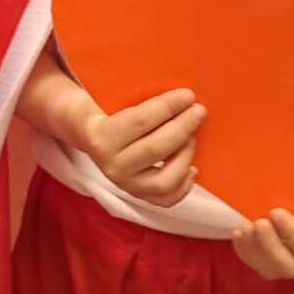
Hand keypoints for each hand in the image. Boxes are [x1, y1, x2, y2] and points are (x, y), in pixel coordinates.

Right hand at [78, 88, 205, 206]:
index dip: (168, 106)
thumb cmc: (115, 115)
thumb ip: (142, 99)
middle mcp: (113, 165)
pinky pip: (167, 200)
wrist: (95, 140)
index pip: (141, 120)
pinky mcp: (140, 197)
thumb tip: (180, 94)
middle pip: (156, 148)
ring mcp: (127, 185)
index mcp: (104, 136)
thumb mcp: (116, 103)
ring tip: (191, 139)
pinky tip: (191, 167)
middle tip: (198, 111)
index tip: (188, 95)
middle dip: (183, 127)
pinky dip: (184, 185)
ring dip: (185, 157)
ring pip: (164, 181)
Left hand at [232, 207, 293, 280]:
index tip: (275, 212)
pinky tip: (238, 234)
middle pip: (292, 266)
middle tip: (258, 224)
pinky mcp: (276, 258)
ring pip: (273, 269)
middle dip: (271, 247)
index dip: (293, 235)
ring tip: (244, 230)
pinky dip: (246, 251)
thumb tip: (292, 181)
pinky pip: (259, 263)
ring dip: (255, 251)